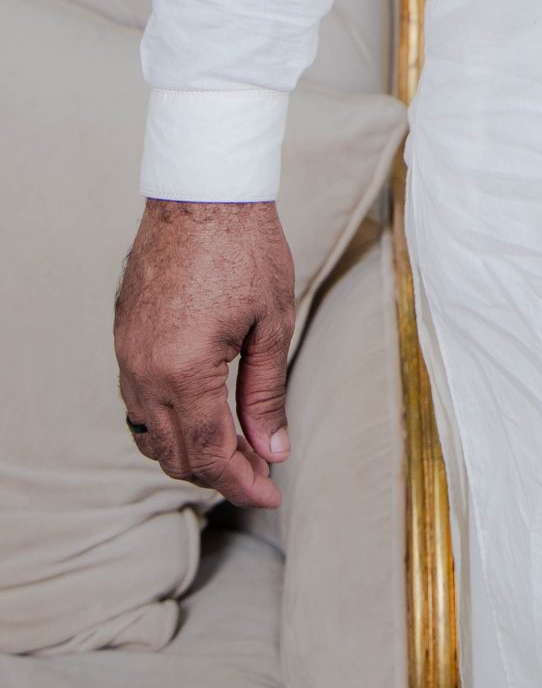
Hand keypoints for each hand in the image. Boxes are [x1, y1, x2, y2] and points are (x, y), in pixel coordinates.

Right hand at [113, 200, 296, 508]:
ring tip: (237, 449)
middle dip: (221, 473)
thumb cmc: (244, 248)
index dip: (242, 483)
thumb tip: (272, 449)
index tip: (270, 495)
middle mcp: (144, 372)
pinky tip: (203, 414)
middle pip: (176, 454)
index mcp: (183, 372)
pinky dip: (169, 421)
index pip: (210, 454)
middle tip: (262, 473)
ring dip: (191, 451)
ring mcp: (127, 356)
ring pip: (151, 433)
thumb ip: (266, 394)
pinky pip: (139, 401)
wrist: (201, 191)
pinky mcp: (124, 338)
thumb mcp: (271, 323)